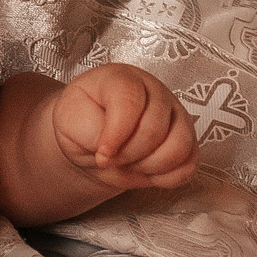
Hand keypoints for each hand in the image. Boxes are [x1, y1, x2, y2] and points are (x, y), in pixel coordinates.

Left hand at [49, 64, 197, 190]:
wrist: (91, 138)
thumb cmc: (82, 122)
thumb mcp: (68, 120)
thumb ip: (89, 129)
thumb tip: (112, 148)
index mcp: (122, 78)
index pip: (130, 101)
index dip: (116, 134)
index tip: (101, 153)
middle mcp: (155, 91)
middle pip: (154, 129)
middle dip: (128, 155)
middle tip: (109, 159)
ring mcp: (175, 114)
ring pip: (179, 146)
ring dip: (149, 166)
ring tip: (129, 164)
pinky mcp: (187, 139)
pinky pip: (188, 165)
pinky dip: (166, 177)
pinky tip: (145, 170)